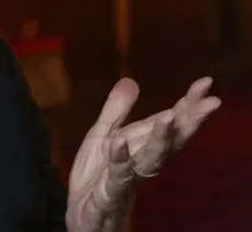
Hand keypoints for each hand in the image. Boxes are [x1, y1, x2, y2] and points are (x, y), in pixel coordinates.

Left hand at [65, 77, 220, 231]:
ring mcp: (128, 178)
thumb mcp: (101, 136)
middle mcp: (142, 162)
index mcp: (142, 145)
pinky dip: (120, 159)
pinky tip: (119, 142)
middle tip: (211, 103)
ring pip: (150, 160)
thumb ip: (115, 111)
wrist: (82, 213)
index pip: (170, 123)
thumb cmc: (97, 175)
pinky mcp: (109, 193)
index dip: (188, 105)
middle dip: (190, 121)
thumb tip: (130, 80)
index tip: (205, 84)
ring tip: (170, 116)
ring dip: (161, 139)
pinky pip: (116, 176)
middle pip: (171, 141)